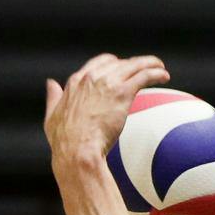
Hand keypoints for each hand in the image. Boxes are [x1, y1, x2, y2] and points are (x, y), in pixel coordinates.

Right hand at [44, 53, 168, 164]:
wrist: (77, 151)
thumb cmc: (64, 142)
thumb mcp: (52, 117)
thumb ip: (53, 98)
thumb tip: (51, 84)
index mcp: (76, 81)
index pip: (99, 63)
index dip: (112, 64)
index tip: (121, 69)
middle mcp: (92, 77)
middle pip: (118, 62)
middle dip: (132, 64)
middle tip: (143, 69)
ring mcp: (108, 83)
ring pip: (133, 65)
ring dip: (149, 64)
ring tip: (159, 67)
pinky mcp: (122, 93)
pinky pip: (143, 75)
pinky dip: (155, 72)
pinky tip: (164, 75)